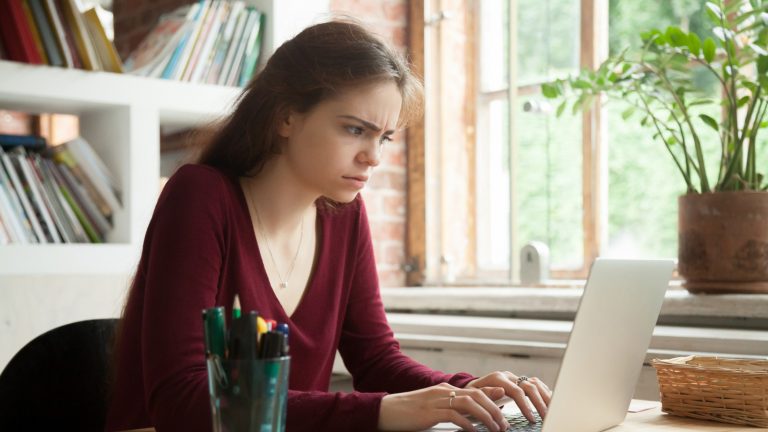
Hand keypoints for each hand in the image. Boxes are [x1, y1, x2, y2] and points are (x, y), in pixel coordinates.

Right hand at [378, 382, 509, 431]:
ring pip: (469, 403)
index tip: (506, 408)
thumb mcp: (432, 409)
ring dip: (486, 416)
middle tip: (504, 424)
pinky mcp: (430, 411)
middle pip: (476, 395)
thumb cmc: (407, 413)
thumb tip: (468, 418)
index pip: (474, 390)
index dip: (492, 398)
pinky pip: (454, 415)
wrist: (385, 411)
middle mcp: (443, 391)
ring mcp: (436, 400)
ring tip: (495, 428)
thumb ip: (449, 409)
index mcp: (444, 389)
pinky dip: (468, 423)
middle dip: (494, 409)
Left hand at [465, 371, 551, 422]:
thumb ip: (487, 393)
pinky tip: (549, 401)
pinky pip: (535, 384)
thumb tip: (501, 391)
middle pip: (530, 386)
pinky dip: (543, 392)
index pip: (517, 391)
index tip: (532, 419)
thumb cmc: (472, 396)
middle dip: (540, 403)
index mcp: (497, 378)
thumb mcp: (475, 396)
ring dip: (545, 397)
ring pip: (535, 383)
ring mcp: (515, 377)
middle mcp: (508, 376)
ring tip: (552, 410)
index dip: (526, 405)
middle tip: (547, 417)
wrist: (471, 389)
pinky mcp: (519, 381)